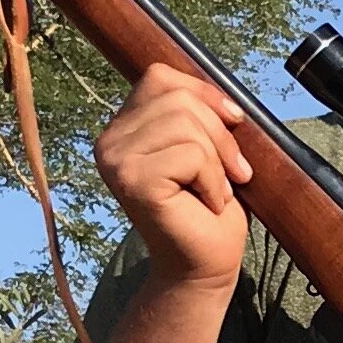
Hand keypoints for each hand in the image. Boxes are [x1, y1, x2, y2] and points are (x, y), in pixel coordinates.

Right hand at [92, 61, 252, 287]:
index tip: (234, 123)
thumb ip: (199, 113)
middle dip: (220, 134)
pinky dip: (214, 181)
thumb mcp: (207, 146)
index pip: (161, 77)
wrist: (205, 265)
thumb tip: (223, 93)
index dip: (205, 94)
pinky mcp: (132, 181)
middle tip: (231, 174)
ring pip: (186, 124)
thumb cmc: (209, 208)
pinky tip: (207, 204)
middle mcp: (108, 140)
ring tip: (214, 190)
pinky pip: (191, 155)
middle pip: (178, 99)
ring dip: (217, 161)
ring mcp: (114, 160)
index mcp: (122, 127)